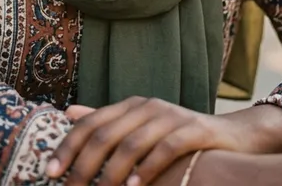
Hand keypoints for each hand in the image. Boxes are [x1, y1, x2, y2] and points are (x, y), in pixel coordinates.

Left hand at [47, 98, 281, 185]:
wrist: (231, 138)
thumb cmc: (179, 138)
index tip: (50, 174)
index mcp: (130, 106)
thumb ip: (107, 121)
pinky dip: (148, 168)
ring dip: (113, 172)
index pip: (90, 124)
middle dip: (83, 165)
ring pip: (132, 142)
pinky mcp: (193, 129)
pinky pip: (166, 147)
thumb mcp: (140, 127)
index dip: (68, 147)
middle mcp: (147, 107)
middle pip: (105, 134)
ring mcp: (170, 116)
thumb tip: (69, 114)